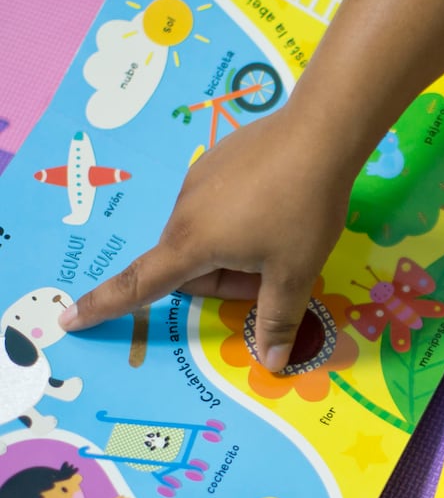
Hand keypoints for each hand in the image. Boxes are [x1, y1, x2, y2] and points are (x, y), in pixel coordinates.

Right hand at [61, 99, 354, 372]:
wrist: (319, 133)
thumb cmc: (303, 210)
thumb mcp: (296, 274)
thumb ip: (278, 320)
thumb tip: (272, 364)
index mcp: (192, 243)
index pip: (139, 284)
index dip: (105, 306)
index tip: (69, 319)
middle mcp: (184, 210)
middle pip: (190, 265)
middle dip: (225, 280)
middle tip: (272, 274)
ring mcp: (199, 180)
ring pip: (206, 235)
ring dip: (234, 251)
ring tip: (281, 238)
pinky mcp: (217, 160)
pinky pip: (218, 205)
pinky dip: (241, 220)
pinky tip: (278, 205)